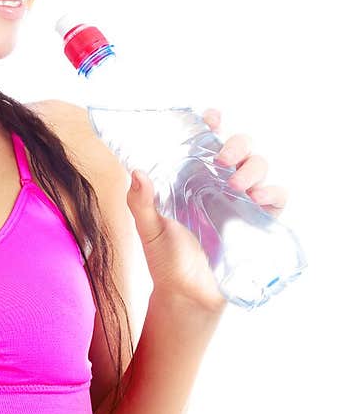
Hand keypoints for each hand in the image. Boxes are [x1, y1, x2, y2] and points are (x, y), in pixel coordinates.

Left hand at [125, 107, 289, 314]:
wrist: (187, 296)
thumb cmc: (166, 261)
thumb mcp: (149, 230)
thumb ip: (141, 203)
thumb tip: (136, 172)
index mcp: (193, 179)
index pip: (206, 142)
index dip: (212, 124)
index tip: (211, 117)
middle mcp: (219, 185)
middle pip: (240, 148)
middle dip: (237, 144)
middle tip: (223, 159)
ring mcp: (240, 201)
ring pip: (259, 167)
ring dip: (253, 167)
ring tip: (236, 184)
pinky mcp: (257, 222)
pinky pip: (277, 198)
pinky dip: (273, 193)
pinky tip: (257, 199)